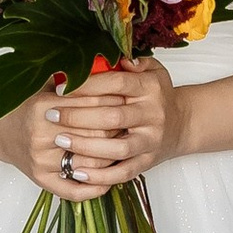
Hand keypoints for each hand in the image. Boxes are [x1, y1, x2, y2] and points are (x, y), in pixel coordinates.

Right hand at [0, 63, 182, 202]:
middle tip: (132, 123)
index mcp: (43, 107)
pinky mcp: (40, 180)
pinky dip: (94, 188)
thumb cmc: (27, 106)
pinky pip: (73, 190)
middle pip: (94, 133)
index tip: (128, 97)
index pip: (90, 104)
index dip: (113, 100)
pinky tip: (109, 181)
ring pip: (89, 162)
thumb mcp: (45, 86)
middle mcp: (41, 135)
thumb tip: (111, 62)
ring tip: (125, 147)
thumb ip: (71, 77)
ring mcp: (41, 161)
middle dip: (117, 127)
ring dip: (111, 157)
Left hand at [48, 59, 182, 195]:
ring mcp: (151, 140)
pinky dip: (101, 176)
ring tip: (60, 141)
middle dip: (78, 116)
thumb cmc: (156, 95)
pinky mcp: (148, 162)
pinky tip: (77, 173)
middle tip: (50, 115)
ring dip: (86, 146)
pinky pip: (124, 172)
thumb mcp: (152, 71)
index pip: (116, 83)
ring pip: (118, 147)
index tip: (60, 88)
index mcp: (151, 88)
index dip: (86, 85)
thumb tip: (117, 57)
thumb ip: (133, 62)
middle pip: (113, 116)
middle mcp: (154, 114)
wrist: (181, 124)